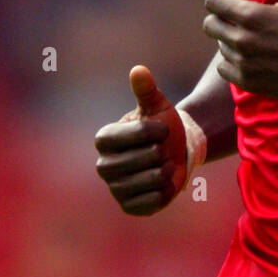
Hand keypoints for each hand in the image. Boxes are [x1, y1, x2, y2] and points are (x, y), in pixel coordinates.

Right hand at [94, 65, 188, 214]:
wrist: (174, 153)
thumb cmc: (162, 127)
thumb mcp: (156, 105)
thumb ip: (146, 90)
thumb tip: (138, 70)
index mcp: (104, 139)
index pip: (131, 135)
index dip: (153, 131)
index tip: (165, 128)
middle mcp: (103, 165)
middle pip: (142, 159)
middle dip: (162, 152)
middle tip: (165, 150)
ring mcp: (115, 188)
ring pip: (151, 181)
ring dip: (168, 170)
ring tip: (167, 164)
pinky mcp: (129, 207)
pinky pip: (154, 202)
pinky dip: (168, 191)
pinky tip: (166, 182)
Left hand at [203, 0, 277, 98]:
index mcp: (251, 16)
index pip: (212, 2)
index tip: (239, 0)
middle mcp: (242, 41)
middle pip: (210, 24)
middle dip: (223, 17)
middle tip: (245, 19)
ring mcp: (244, 65)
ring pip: (219, 46)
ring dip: (230, 39)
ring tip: (255, 38)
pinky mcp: (249, 83)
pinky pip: (225, 69)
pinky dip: (234, 61)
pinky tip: (253, 56)